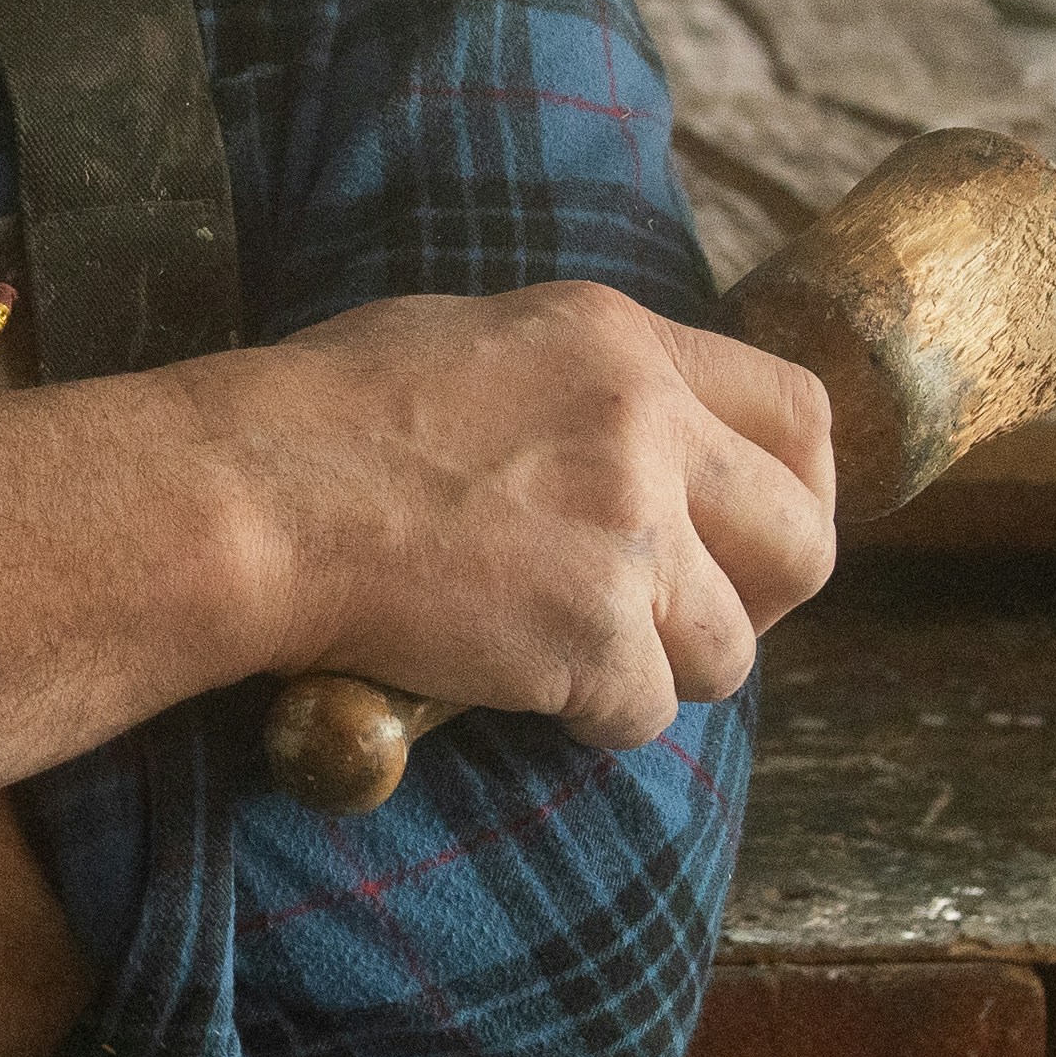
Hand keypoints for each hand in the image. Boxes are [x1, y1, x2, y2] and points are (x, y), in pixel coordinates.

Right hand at [237, 286, 834, 752]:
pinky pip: (648, 711)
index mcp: (621, 342)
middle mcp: (647, 428)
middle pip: (804, 540)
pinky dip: (594, 717)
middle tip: (696, 620)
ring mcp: (628, 534)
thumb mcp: (478, 339)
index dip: (797, 487)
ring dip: (667, 670)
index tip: (755, 532)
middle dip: (764, 599)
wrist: (251, 497)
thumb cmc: (323, 417)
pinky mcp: (592, 635)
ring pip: (734, 648)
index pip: (799, 411)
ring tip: (580, 659)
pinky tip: (524, 689)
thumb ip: (585, 381)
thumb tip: (637, 429)